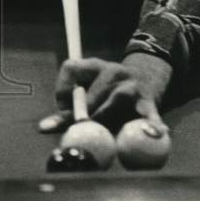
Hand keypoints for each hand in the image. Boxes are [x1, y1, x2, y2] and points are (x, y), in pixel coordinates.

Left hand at [38, 54, 172, 133]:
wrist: (149, 77)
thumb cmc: (111, 91)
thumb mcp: (91, 90)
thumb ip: (70, 110)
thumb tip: (43, 128)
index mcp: (94, 66)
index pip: (71, 68)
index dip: (62, 88)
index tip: (59, 106)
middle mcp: (113, 71)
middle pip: (92, 91)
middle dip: (82, 113)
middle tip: (78, 129)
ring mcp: (132, 85)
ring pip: (116, 99)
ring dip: (106, 117)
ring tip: (103, 134)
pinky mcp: (149, 101)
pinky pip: (148, 113)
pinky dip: (151, 123)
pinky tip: (156, 131)